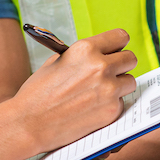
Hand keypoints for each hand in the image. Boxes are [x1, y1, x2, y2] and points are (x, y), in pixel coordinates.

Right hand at [0, 29, 136, 159]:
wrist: (28, 123)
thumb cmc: (38, 93)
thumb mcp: (57, 62)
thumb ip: (82, 56)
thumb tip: (102, 53)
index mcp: (85, 49)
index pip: (120, 37)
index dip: (117, 45)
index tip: (116, 51)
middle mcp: (100, 66)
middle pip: (130, 59)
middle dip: (121, 65)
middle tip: (111, 73)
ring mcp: (108, 89)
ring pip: (130, 82)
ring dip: (119, 87)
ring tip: (99, 93)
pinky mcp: (111, 111)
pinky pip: (121, 103)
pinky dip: (111, 106)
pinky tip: (92, 109)